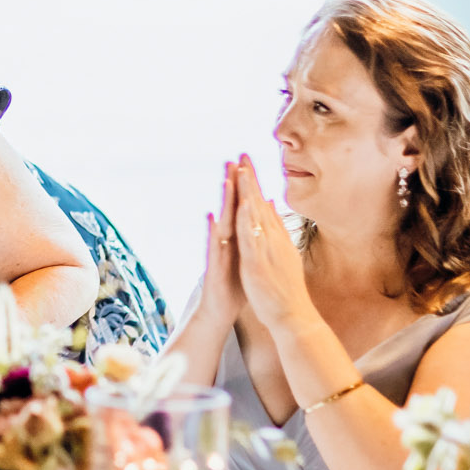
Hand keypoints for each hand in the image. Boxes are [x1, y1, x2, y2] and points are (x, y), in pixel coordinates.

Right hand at [197, 160, 245, 323]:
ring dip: (224, 202)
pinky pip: (215, 247)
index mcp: (238, 238)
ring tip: (226, 180)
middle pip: (230, 208)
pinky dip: (214, 232)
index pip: (242, 207)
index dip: (245, 186)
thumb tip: (256, 219)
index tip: (247, 163)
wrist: (220, 309)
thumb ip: (249, 237)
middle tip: (233, 160)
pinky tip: (213, 218)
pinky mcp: (214, 266)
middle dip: (232, 185)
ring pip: (222, 222)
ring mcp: (219, 252)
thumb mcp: (246, 256)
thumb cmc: (234, 283)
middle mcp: (227, 241)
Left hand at [232, 157, 312, 327]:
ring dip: (248, 192)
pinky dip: (246, 220)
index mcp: (276, 239)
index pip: (264, 206)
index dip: (255, 184)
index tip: (247, 163)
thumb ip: (278, 234)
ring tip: (240, 169)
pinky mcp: (258, 263)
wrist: (293, 316)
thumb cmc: (286, 289)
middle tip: (242, 154)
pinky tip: (242, 204)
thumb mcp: (283, 257)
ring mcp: (266, 250)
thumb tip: (275, 214)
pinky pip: (251, 238)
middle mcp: (273, 240)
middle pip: (260, 204)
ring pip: (255, 216)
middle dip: (251, 179)